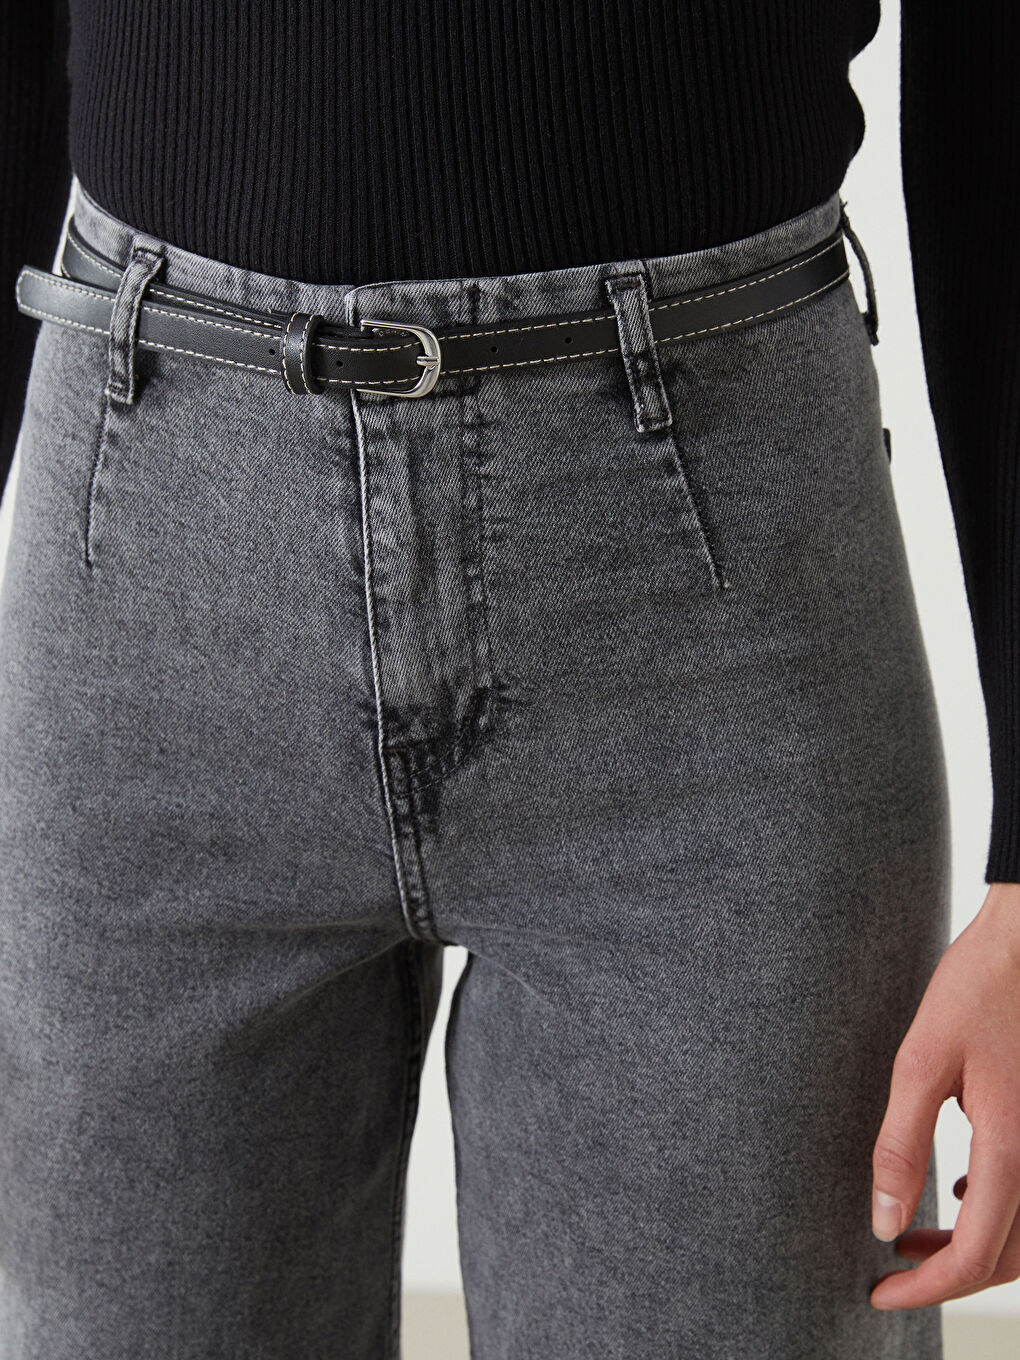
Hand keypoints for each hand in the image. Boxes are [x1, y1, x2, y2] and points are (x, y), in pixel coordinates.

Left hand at [869, 881, 1019, 1308]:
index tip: (878, 1294)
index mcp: (1012, 1148)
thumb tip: (883, 1222)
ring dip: (972, 1246)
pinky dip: (996, 1210)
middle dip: (948, 1276)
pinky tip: (959, 1189)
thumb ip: (901, 1144)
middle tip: (890, 1276)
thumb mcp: (921, 1060)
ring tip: (912, 1239)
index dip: (927, 1288)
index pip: (976, 1255)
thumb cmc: (976, 987)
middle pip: (1008, 1258)